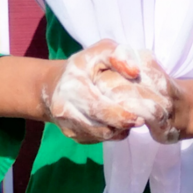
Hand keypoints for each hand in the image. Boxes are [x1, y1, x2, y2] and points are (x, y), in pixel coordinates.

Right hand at [44, 41, 177, 143]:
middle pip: (100, 128)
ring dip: (118, 130)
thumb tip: (134, 71)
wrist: (52, 85)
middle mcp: (65, 109)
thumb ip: (116, 55)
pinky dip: (110, 132)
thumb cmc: (82, 66)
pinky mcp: (72, 135)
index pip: (98, 108)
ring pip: (100, 136)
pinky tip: (115, 121)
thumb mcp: (98, 52)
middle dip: (122, 126)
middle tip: (140, 120)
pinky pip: (97, 139)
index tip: (139, 117)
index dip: (120, 116)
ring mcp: (68, 125)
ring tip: (129, 118)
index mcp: (72, 87)